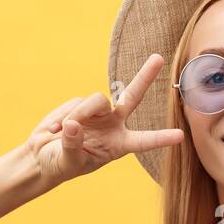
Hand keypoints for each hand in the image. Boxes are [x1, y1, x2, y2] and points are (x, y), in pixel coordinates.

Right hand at [25, 54, 184, 183]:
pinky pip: (75, 104)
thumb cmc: (60, 165)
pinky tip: (55, 130)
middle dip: (145, 76)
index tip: (180, 136)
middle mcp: (113, 125)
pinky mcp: (80, 105)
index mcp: (118, 145)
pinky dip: (62, 117)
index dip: (161, 138)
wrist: (43, 156)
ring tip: (62, 133)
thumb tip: (73, 125)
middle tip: (158, 58)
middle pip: (132, 97)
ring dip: (78, 115)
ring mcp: (97, 113)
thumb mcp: (67, 162)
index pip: (143, 141)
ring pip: (95, 100)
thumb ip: (72, 145)